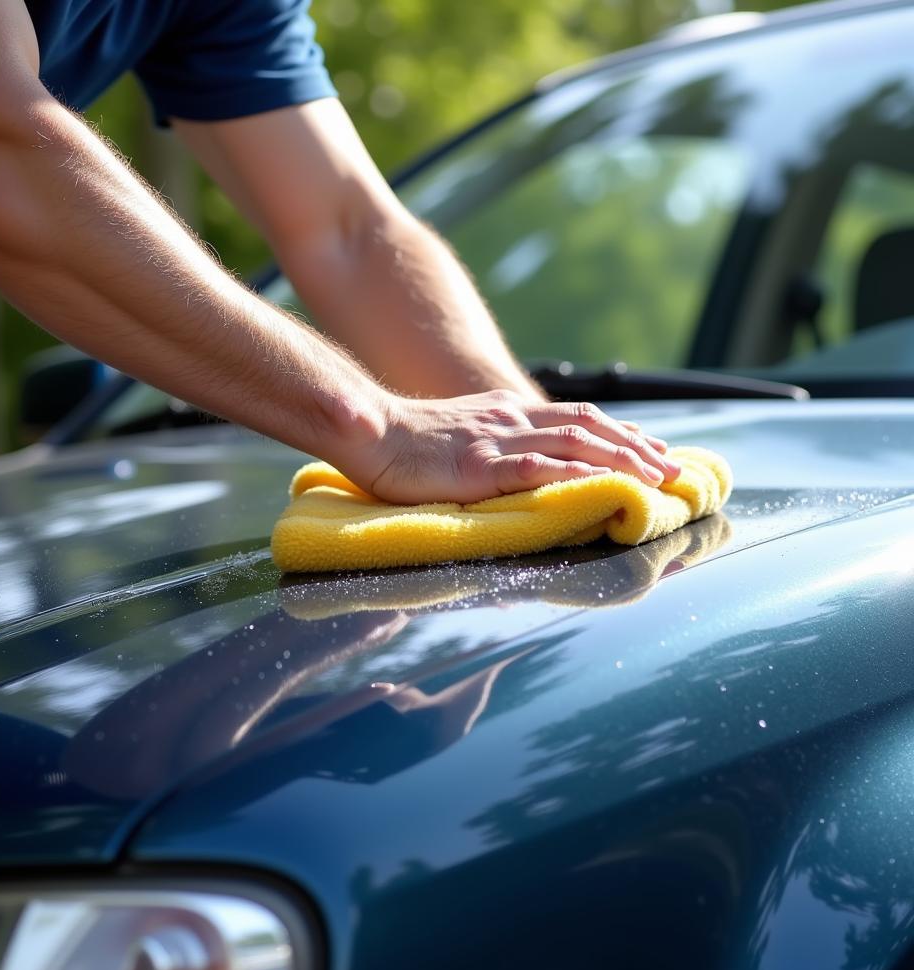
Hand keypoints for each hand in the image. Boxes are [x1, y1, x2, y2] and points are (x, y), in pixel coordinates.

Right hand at [363, 390, 679, 504]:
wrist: (369, 433)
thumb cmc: (410, 444)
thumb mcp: (465, 435)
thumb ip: (500, 444)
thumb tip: (534, 467)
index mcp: (508, 411)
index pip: (578, 418)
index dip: (622, 433)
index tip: (655, 451)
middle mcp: (510, 419)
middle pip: (588, 427)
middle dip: (637, 447)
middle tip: (672, 470)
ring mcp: (495, 441)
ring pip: (574, 443)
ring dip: (622, 459)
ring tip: (655, 479)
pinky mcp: (478, 467)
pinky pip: (535, 468)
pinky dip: (576, 474)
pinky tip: (603, 486)